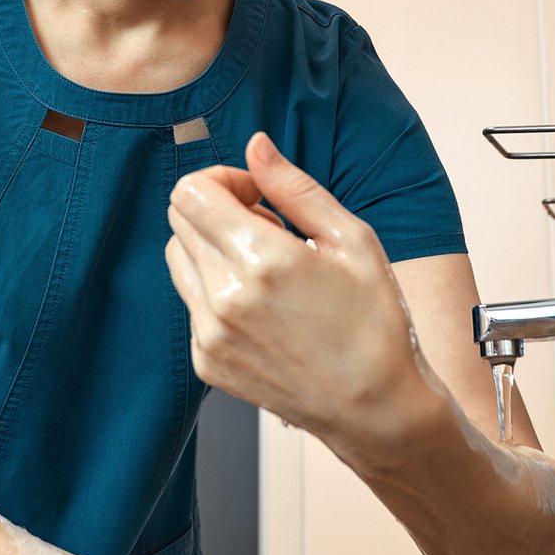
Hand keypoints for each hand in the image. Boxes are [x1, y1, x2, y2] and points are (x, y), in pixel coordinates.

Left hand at [164, 132, 417, 445]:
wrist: (375, 408)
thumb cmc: (375, 322)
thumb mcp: (351, 239)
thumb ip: (294, 187)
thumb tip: (255, 146)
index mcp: (263, 259)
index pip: (192, 192)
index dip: (223, 180)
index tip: (257, 195)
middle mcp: (225, 297)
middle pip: (180, 219)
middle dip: (218, 210)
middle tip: (270, 230)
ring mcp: (210, 334)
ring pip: (178, 258)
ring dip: (211, 248)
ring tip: (265, 269)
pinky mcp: (206, 362)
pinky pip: (191, 303)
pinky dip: (216, 290)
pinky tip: (264, 307)